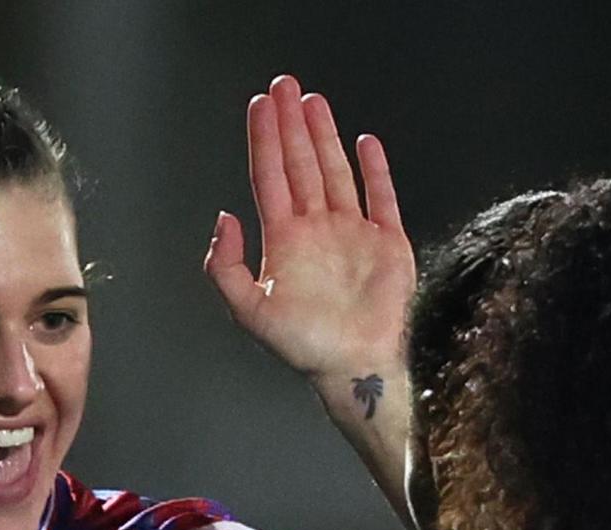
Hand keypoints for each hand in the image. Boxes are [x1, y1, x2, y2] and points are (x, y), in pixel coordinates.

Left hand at [205, 77, 414, 383]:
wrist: (354, 365)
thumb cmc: (303, 344)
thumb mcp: (250, 311)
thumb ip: (228, 268)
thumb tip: (223, 218)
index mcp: (284, 240)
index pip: (269, 177)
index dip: (264, 139)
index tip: (260, 105)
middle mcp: (316, 229)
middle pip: (300, 164)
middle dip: (291, 124)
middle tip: (284, 85)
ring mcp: (352, 231)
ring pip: (335, 172)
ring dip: (324, 136)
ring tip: (313, 101)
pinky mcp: (387, 241)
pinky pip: (382, 197)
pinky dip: (376, 170)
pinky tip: (365, 142)